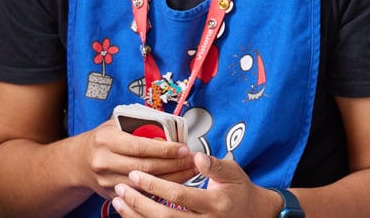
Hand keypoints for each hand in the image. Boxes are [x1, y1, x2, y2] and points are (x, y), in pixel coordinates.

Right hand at [77, 121, 196, 199]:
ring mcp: (108, 182)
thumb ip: (138, 123)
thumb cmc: (102, 140)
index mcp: (106, 140)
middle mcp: (105, 162)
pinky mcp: (113, 195)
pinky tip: (176, 181)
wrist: (79, 162)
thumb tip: (168, 122)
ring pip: (146, 184)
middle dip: (174, 164)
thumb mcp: (115, 124)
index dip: (164, 149)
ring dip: (172, 178)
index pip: (140, 146)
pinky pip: (142, 194)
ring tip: (190, 171)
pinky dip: (161, 188)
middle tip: (192, 160)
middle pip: (146, 167)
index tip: (183, 148)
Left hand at [110, 152, 282, 216]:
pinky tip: (130, 214)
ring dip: (136, 216)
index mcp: (215, 203)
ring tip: (118, 201)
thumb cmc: (239, 190)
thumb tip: (196, 156)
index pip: (179, 195)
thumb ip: (214, 165)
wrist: (251, 214)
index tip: (136, 173)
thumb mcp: (233, 172)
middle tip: (121, 187)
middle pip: (164, 217)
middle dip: (139, 203)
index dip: (155, 185)